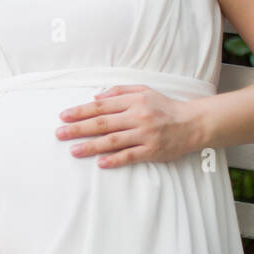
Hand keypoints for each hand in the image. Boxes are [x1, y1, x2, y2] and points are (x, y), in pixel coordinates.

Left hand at [56, 84, 201, 168]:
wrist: (193, 123)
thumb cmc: (164, 106)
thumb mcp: (143, 91)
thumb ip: (119, 92)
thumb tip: (96, 98)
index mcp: (133, 101)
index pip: (101, 107)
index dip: (81, 111)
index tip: (63, 116)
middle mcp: (138, 117)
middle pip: (103, 123)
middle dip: (78, 129)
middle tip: (60, 133)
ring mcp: (145, 135)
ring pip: (113, 141)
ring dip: (91, 146)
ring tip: (73, 150)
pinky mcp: (153, 151)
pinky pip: (130, 156)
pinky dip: (115, 159)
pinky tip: (100, 163)